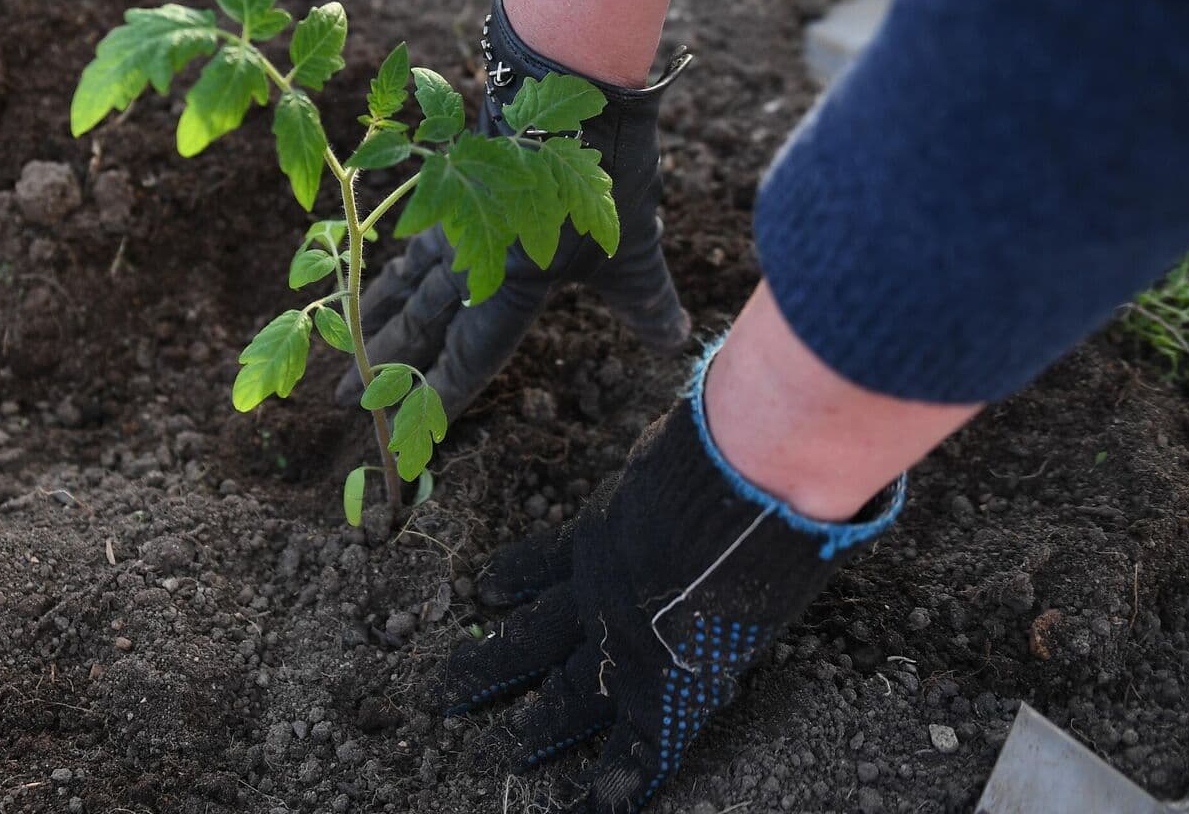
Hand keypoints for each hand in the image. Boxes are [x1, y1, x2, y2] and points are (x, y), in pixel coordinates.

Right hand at [337, 0, 693, 421]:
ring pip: (403, 282)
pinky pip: (411, 242)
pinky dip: (392, 266)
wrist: (565, 85)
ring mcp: (453, 220)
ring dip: (373, 318)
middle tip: (340, 398)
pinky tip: (377, 272)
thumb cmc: (602, 170)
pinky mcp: (450, 189)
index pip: (468, 354)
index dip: (439, 395)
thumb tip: (676, 342)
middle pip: (417, 323)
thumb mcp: (631, 244)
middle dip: (383, 364)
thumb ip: (645, 300)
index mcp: (510, 282)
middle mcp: (470, 257)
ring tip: (346, 346)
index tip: (406, 436)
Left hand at [439, 352, 904, 811]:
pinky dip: (619, 783)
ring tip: (505, 752)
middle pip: (535, 636)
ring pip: (568, 693)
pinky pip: (636, 746)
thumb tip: (719, 413)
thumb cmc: (722, 452)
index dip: (518, 579)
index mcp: (604, 533)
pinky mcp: (663, 681)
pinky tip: (594, 808)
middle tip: (448, 692)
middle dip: (493, 664)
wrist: (741, 491)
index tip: (486, 589)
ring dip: (538, 725)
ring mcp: (625, 637)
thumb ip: (684, 450)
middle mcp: (601, 590)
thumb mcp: (687, 446)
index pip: (551, 565)